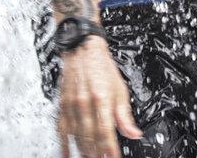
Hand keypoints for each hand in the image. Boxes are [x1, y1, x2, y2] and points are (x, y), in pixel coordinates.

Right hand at [58, 36, 142, 157]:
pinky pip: (62, 129)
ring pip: (76, 136)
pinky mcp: (62, 105)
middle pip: (90, 137)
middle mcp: (85, 103)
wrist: (82, 49)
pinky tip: (67, 155)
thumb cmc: (102, 68)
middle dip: (97, 154)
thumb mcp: (120, 89)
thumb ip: (125, 115)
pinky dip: (64, 145)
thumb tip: (134, 134)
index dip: (110, 149)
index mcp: (101, 98)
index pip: (106, 132)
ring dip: (83, 151)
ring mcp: (71, 105)